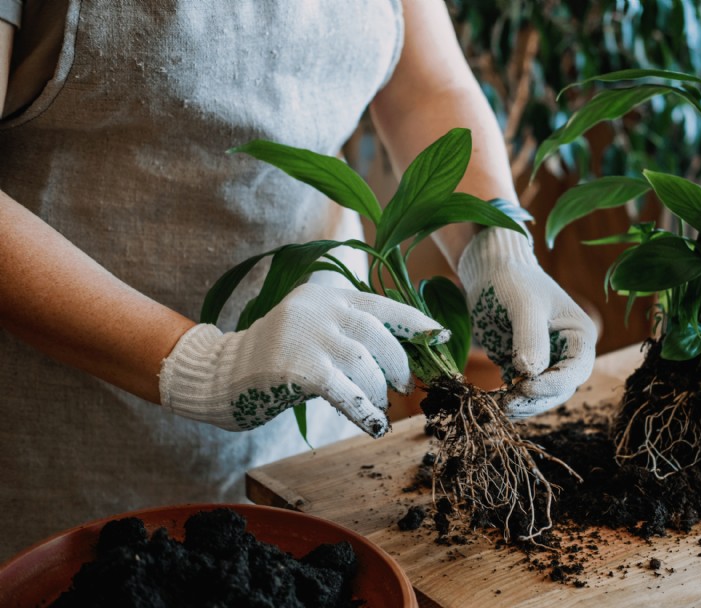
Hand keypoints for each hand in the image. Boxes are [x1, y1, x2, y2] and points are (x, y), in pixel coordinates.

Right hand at [158, 283, 448, 436]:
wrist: (221, 375)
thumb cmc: (275, 359)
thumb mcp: (312, 334)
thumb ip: (348, 336)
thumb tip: (398, 361)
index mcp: (326, 296)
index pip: (380, 304)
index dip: (413, 321)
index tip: (439, 336)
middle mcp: (318, 308)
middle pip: (376, 332)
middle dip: (398, 363)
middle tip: (404, 386)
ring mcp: (306, 334)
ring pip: (363, 362)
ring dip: (378, 390)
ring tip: (378, 407)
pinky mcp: (296, 366)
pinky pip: (344, 389)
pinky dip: (364, 409)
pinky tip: (374, 426)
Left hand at [458, 227, 596, 416]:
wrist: (490, 272)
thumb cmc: (511, 281)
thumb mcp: (523, 305)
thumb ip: (530, 337)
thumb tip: (531, 373)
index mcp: (578, 335)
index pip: (576, 370)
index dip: (554, 383)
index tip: (525, 386)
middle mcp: (566, 352)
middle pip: (560, 388)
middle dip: (536, 399)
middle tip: (508, 403)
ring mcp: (544, 361)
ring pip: (541, 395)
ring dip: (522, 404)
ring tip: (499, 406)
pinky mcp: (521, 367)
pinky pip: (520, 392)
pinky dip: (510, 400)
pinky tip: (493, 402)